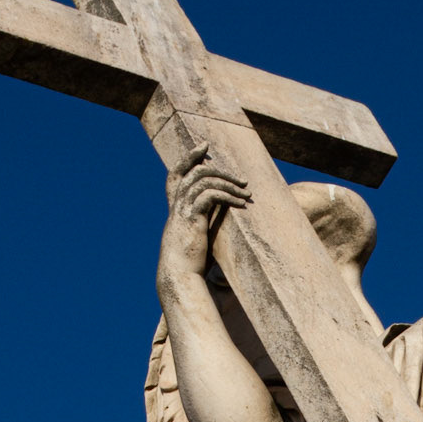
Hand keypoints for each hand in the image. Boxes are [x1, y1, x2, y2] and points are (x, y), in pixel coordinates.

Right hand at [158, 145, 250, 291]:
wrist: (179, 275)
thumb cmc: (190, 263)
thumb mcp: (198, 239)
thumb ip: (205, 223)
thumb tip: (223, 220)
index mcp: (177, 209)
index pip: (176, 174)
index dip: (188, 157)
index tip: (204, 146)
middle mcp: (177, 205)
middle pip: (193, 171)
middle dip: (217, 167)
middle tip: (241, 178)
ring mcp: (183, 209)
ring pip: (203, 179)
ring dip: (228, 182)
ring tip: (246, 192)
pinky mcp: (192, 217)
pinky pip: (210, 195)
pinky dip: (227, 195)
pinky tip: (241, 203)